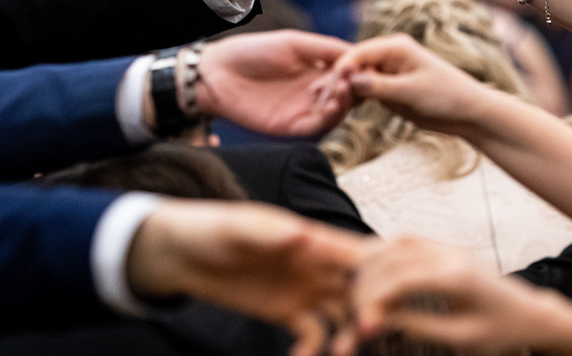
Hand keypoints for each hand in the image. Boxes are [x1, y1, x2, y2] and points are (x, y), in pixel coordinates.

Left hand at [128, 199, 365, 355]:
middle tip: (367, 334)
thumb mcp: (237, 227)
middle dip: (371, 309)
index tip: (388, 295)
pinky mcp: (286, 310)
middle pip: (359, 286)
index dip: (377, 272)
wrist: (182, 252)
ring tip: (339, 354)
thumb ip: (269, 232)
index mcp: (311, 238)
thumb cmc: (211, 229)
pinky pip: (313, 333)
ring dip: (349, 333)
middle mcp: (315, 263)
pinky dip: (314, 348)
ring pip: (343, 313)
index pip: (355, 253)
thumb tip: (303, 236)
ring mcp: (303, 288)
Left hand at [195, 30, 353, 135]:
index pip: (349, 73)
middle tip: (353, 79)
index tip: (366, 64)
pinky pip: (317, 125)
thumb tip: (357, 53)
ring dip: (344, 102)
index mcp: (317, 68)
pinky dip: (329, 117)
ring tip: (341, 90)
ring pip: (337, 111)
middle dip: (354, 86)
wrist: (216, 72)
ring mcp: (303, 109)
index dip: (360, 70)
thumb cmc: (252, 51)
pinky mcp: (291, 126)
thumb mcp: (293, 42)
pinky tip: (332, 104)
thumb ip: (324, 48)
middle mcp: (314, 90)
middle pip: (347, 93)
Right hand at [332, 34, 499, 137]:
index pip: (358, 52)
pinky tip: (340, 110)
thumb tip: (351, 80)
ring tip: (326, 106)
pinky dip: (355, 99)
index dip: (341, 68)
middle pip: (354, 65)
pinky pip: (365, 91)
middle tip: (321, 99)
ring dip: (344, 91)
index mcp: (395, 47)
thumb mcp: (410, 92)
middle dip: (339, 80)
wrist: (468, 112)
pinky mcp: (389, 88)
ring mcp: (388, 72)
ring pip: (356, 79)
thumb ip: (380, 86)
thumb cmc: (446, 96)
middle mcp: (389, 56)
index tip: (327, 86)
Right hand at [355, 236, 571, 350]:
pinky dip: (385, 253)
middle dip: (366, 282)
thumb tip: (378, 321)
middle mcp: (450, 254)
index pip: (400, 279)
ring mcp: (448, 247)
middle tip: (350, 307)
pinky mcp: (447, 249)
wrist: (529, 313)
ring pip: (397, 242)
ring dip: (371, 261)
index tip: (360, 321)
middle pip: (392, 258)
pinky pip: (408, 242)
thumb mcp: (459, 337)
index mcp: (456, 277)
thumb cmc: (501, 329)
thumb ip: (416, 325)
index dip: (373, 299)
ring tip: (355, 287)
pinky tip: (374, 270)